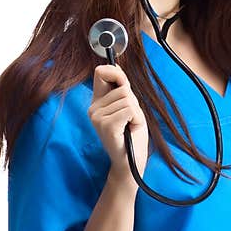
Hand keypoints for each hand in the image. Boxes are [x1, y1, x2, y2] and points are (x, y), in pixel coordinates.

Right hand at [88, 64, 148, 184]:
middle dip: (134, 103)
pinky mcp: (107, 126)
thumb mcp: (127, 108)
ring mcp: (98, 118)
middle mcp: (93, 110)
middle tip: (130, 120)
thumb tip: (116, 68)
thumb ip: (121, 89)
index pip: (101, 73)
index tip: (124, 84)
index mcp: (97, 103)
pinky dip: (137, 118)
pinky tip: (130, 129)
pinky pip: (130, 109)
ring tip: (130, 126)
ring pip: (128, 99)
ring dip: (137, 113)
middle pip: (123, 88)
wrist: (131, 163)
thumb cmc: (131, 135)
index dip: (116, 73)